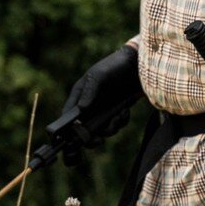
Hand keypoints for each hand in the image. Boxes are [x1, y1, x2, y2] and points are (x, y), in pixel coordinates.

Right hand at [59, 44, 142, 162]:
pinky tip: (125, 110)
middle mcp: (89, 105)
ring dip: (111, 127)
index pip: (68, 117)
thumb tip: (82, 109)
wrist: (136, 65)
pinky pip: (116, 124)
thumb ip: (89, 91)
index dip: (69, 130)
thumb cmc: (113, 66)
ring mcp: (102, 110)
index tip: (76, 138)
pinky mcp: (116, 111)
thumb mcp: (99, 76)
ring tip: (119, 116)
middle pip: (84, 130)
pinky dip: (121, 121)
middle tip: (99, 140)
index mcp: (79, 96)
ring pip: (102, 130)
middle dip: (92, 137)